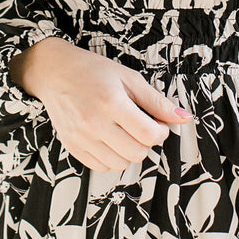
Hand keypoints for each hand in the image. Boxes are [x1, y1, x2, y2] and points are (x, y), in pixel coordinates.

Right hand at [8, 36, 193, 171]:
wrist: (54, 72)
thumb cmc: (92, 71)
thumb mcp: (129, 78)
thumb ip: (157, 101)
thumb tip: (184, 118)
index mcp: (112, 103)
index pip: (149, 135)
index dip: (161, 132)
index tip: (158, 124)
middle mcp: (94, 123)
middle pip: (137, 153)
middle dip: (147, 142)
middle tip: (143, 127)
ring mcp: (81, 138)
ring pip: (120, 164)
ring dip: (130, 152)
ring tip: (125, 132)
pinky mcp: (72, 146)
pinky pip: (100, 167)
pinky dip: (111, 158)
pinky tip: (110, 140)